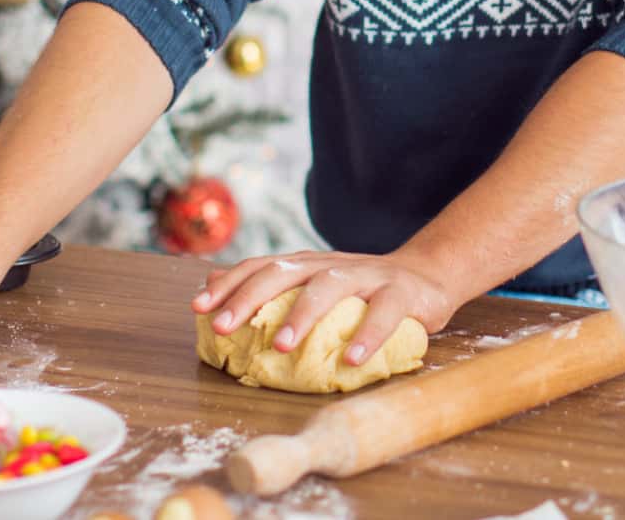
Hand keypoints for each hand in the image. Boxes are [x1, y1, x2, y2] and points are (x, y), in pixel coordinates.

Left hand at [193, 250, 459, 366]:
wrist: (427, 274)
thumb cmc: (362, 290)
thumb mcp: (314, 283)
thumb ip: (271, 285)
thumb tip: (212, 282)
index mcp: (307, 264)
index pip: (260, 266)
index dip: (229, 285)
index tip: (197, 307)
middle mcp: (330, 264)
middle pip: (284, 271)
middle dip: (249, 297)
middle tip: (223, 327)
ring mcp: (367, 275)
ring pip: (329, 286)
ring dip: (302, 314)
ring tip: (281, 345)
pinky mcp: (402, 293)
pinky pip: (383, 312)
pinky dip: (367, 334)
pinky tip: (351, 359)